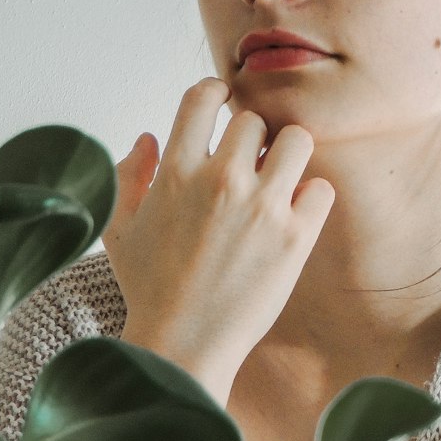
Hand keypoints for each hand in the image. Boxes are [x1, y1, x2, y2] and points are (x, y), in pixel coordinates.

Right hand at [101, 77, 335, 402]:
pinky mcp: (294, 237)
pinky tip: (294, 214)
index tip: (222, 103)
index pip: (202, 97)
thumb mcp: (120, 228)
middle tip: (249, 165)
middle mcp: (220, 181)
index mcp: (176, 172)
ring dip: (287, 156)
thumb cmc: (149, 289)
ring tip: (278, 180)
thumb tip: (148, 137)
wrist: (183, 347)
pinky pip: (321, 187)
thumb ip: (129, 174)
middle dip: (252, 139)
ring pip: (296, 139)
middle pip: (253, 120)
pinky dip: (311, 197)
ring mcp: (261, 207)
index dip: (214, 93)